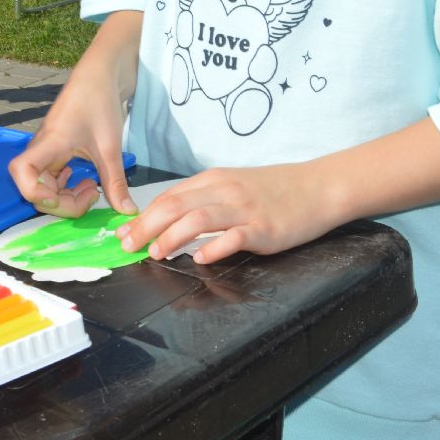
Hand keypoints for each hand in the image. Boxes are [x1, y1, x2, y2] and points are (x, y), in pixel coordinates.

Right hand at [8, 69, 133, 219]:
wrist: (101, 75)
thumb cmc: (99, 102)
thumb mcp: (110, 147)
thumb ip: (115, 181)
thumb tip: (127, 212)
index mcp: (48, 143)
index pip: (21, 172)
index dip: (34, 192)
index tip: (62, 199)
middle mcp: (42, 149)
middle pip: (35, 188)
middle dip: (62, 203)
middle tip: (93, 195)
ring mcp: (48, 151)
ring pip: (45, 187)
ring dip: (67, 197)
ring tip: (93, 189)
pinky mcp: (56, 151)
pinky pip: (54, 179)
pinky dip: (69, 187)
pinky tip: (88, 182)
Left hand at [112, 163, 336, 265]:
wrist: (317, 186)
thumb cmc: (273, 190)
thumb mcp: (232, 186)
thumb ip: (202, 200)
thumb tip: (166, 220)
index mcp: (212, 181)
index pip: (168, 197)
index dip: (142, 216)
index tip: (122, 233)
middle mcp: (224, 191)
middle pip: (175, 206)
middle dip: (146, 227)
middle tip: (128, 246)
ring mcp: (244, 209)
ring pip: (198, 218)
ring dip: (172, 237)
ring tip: (157, 253)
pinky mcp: (264, 228)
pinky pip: (235, 237)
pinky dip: (215, 247)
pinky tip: (201, 258)